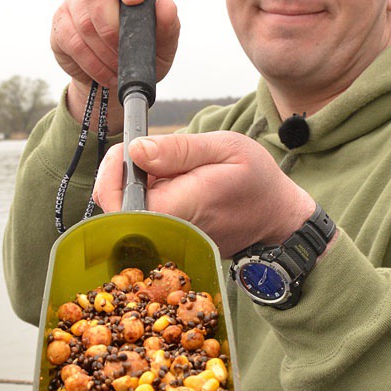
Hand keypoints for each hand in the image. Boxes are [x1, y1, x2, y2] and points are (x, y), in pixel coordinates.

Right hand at [50, 0, 180, 127]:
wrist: (115, 79)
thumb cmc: (142, 53)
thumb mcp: (162, 45)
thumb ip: (167, 26)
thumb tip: (166, 6)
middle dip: (112, 27)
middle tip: (125, 53)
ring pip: (84, 20)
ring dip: (105, 52)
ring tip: (119, 69)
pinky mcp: (60, 22)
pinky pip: (72, 41)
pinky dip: (92, 63)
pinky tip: (105, 74)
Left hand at [93, 131, 315, 257]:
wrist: (278, 217)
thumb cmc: (257, 179)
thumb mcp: (225, 147)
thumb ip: (178, 149)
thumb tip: (136, 150)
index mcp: (183, 207)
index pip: (122, 203)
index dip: (112, 175)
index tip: (125, 150)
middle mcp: (172, 232)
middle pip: (117, 211)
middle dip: (119, 177)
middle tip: (141, 151)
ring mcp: (172, 241)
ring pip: (129, 216)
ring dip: (134, 187)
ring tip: (162, 166)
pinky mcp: (173, 242)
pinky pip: (145, 221)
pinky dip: (147, 198)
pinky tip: (168, 183)